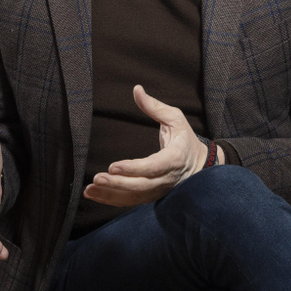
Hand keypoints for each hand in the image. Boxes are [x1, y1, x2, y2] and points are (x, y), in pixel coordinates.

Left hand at [81, 84, 209, 208]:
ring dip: (110, 195)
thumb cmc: (185, 139)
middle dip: (117, 184)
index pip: (153, 167)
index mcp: (174, 158)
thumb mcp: (176, 119)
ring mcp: (159, 190)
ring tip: (90, 190)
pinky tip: (94, 195)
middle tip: (97, 179)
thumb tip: (137, 89)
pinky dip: (111, 200)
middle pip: (140, 186)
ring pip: (133, 197)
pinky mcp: (151, 196)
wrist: (200, 165)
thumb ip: (154, 106)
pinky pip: (131, 201)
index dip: (133, 169)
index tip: (113, 167)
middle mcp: (166, 179)